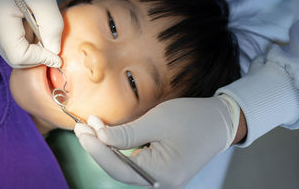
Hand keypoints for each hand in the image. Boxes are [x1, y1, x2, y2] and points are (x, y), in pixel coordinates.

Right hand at [0, 0, 62, 67]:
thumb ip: (52, 27)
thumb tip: (53, 53)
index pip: (18, 56)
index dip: (40, 59)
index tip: (58, 56)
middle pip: (13, 57)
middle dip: (36, 55)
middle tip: (51, 42)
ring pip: (10, 51)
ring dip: (30, 48)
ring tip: (40, 28)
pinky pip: (6, 42)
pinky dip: (22, 41)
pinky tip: (30, 25)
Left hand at [74, 96, 243, 187]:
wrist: (220, 122)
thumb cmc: (192, 118)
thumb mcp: (157, 121)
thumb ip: (126, 133)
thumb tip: (99, 137)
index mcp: (161, 174)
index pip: (117, 165)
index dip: (95, 147)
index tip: (81, 129)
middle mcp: (161, 183)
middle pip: (118, 169)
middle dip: (97, 148)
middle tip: (81, 128)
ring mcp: (161, 179)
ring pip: (124, 167)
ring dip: (106, 149)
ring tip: (90, 130)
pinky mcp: (161, 171)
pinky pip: (134, 163)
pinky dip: (119, 150)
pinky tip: (108, 137)